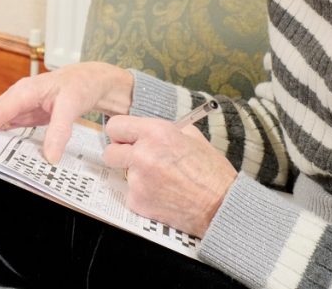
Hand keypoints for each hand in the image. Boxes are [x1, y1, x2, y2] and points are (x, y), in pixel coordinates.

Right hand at [0, 61, 133, 163]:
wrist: (89, 79)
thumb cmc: (79, 85)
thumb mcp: (72, 106)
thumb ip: (60, 131)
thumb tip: (49, 158)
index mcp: (23, 92)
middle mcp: (16, 97)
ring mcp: (19, 104)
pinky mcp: (24, 112)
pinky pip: (7, 126)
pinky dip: (4, 139)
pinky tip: (11, 153)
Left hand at [102, 115, 236, 237]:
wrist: (221, 206)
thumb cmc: (211, 172)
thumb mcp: (192, 137)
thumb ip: (164, 131)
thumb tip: (145, 131)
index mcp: (155, 133)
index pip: (115, 126)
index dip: (120, 134)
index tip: (125, 140)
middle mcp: (142, 154)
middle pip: (109, 152)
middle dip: (120, 156)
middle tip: (137, 161)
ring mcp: (138, 180)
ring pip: (123, 174)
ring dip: (137, 177)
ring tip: (162, 181)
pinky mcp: (138, 201)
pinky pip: (132, 194)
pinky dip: (144, 196)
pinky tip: (163, 195)